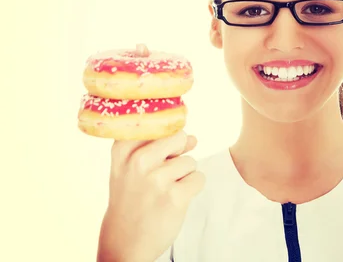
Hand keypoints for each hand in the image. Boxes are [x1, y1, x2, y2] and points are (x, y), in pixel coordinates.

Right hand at [97, 131, 205, 261]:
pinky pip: (199, 178)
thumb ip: (160, 146)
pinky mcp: (175, 196)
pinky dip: (192, 189)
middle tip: (162, 174)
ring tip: (164, 191)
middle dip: (178, 154)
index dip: (166, 133)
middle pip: (179, 137)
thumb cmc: (132, 197)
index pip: (157, 122)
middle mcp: (138, 161)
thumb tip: (193, 138)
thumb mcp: (131, 166)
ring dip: (183, 176)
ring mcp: (156, 179)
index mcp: (123, 148)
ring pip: (190, 161)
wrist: (124, 240)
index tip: (159, 148)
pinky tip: (174, 200)